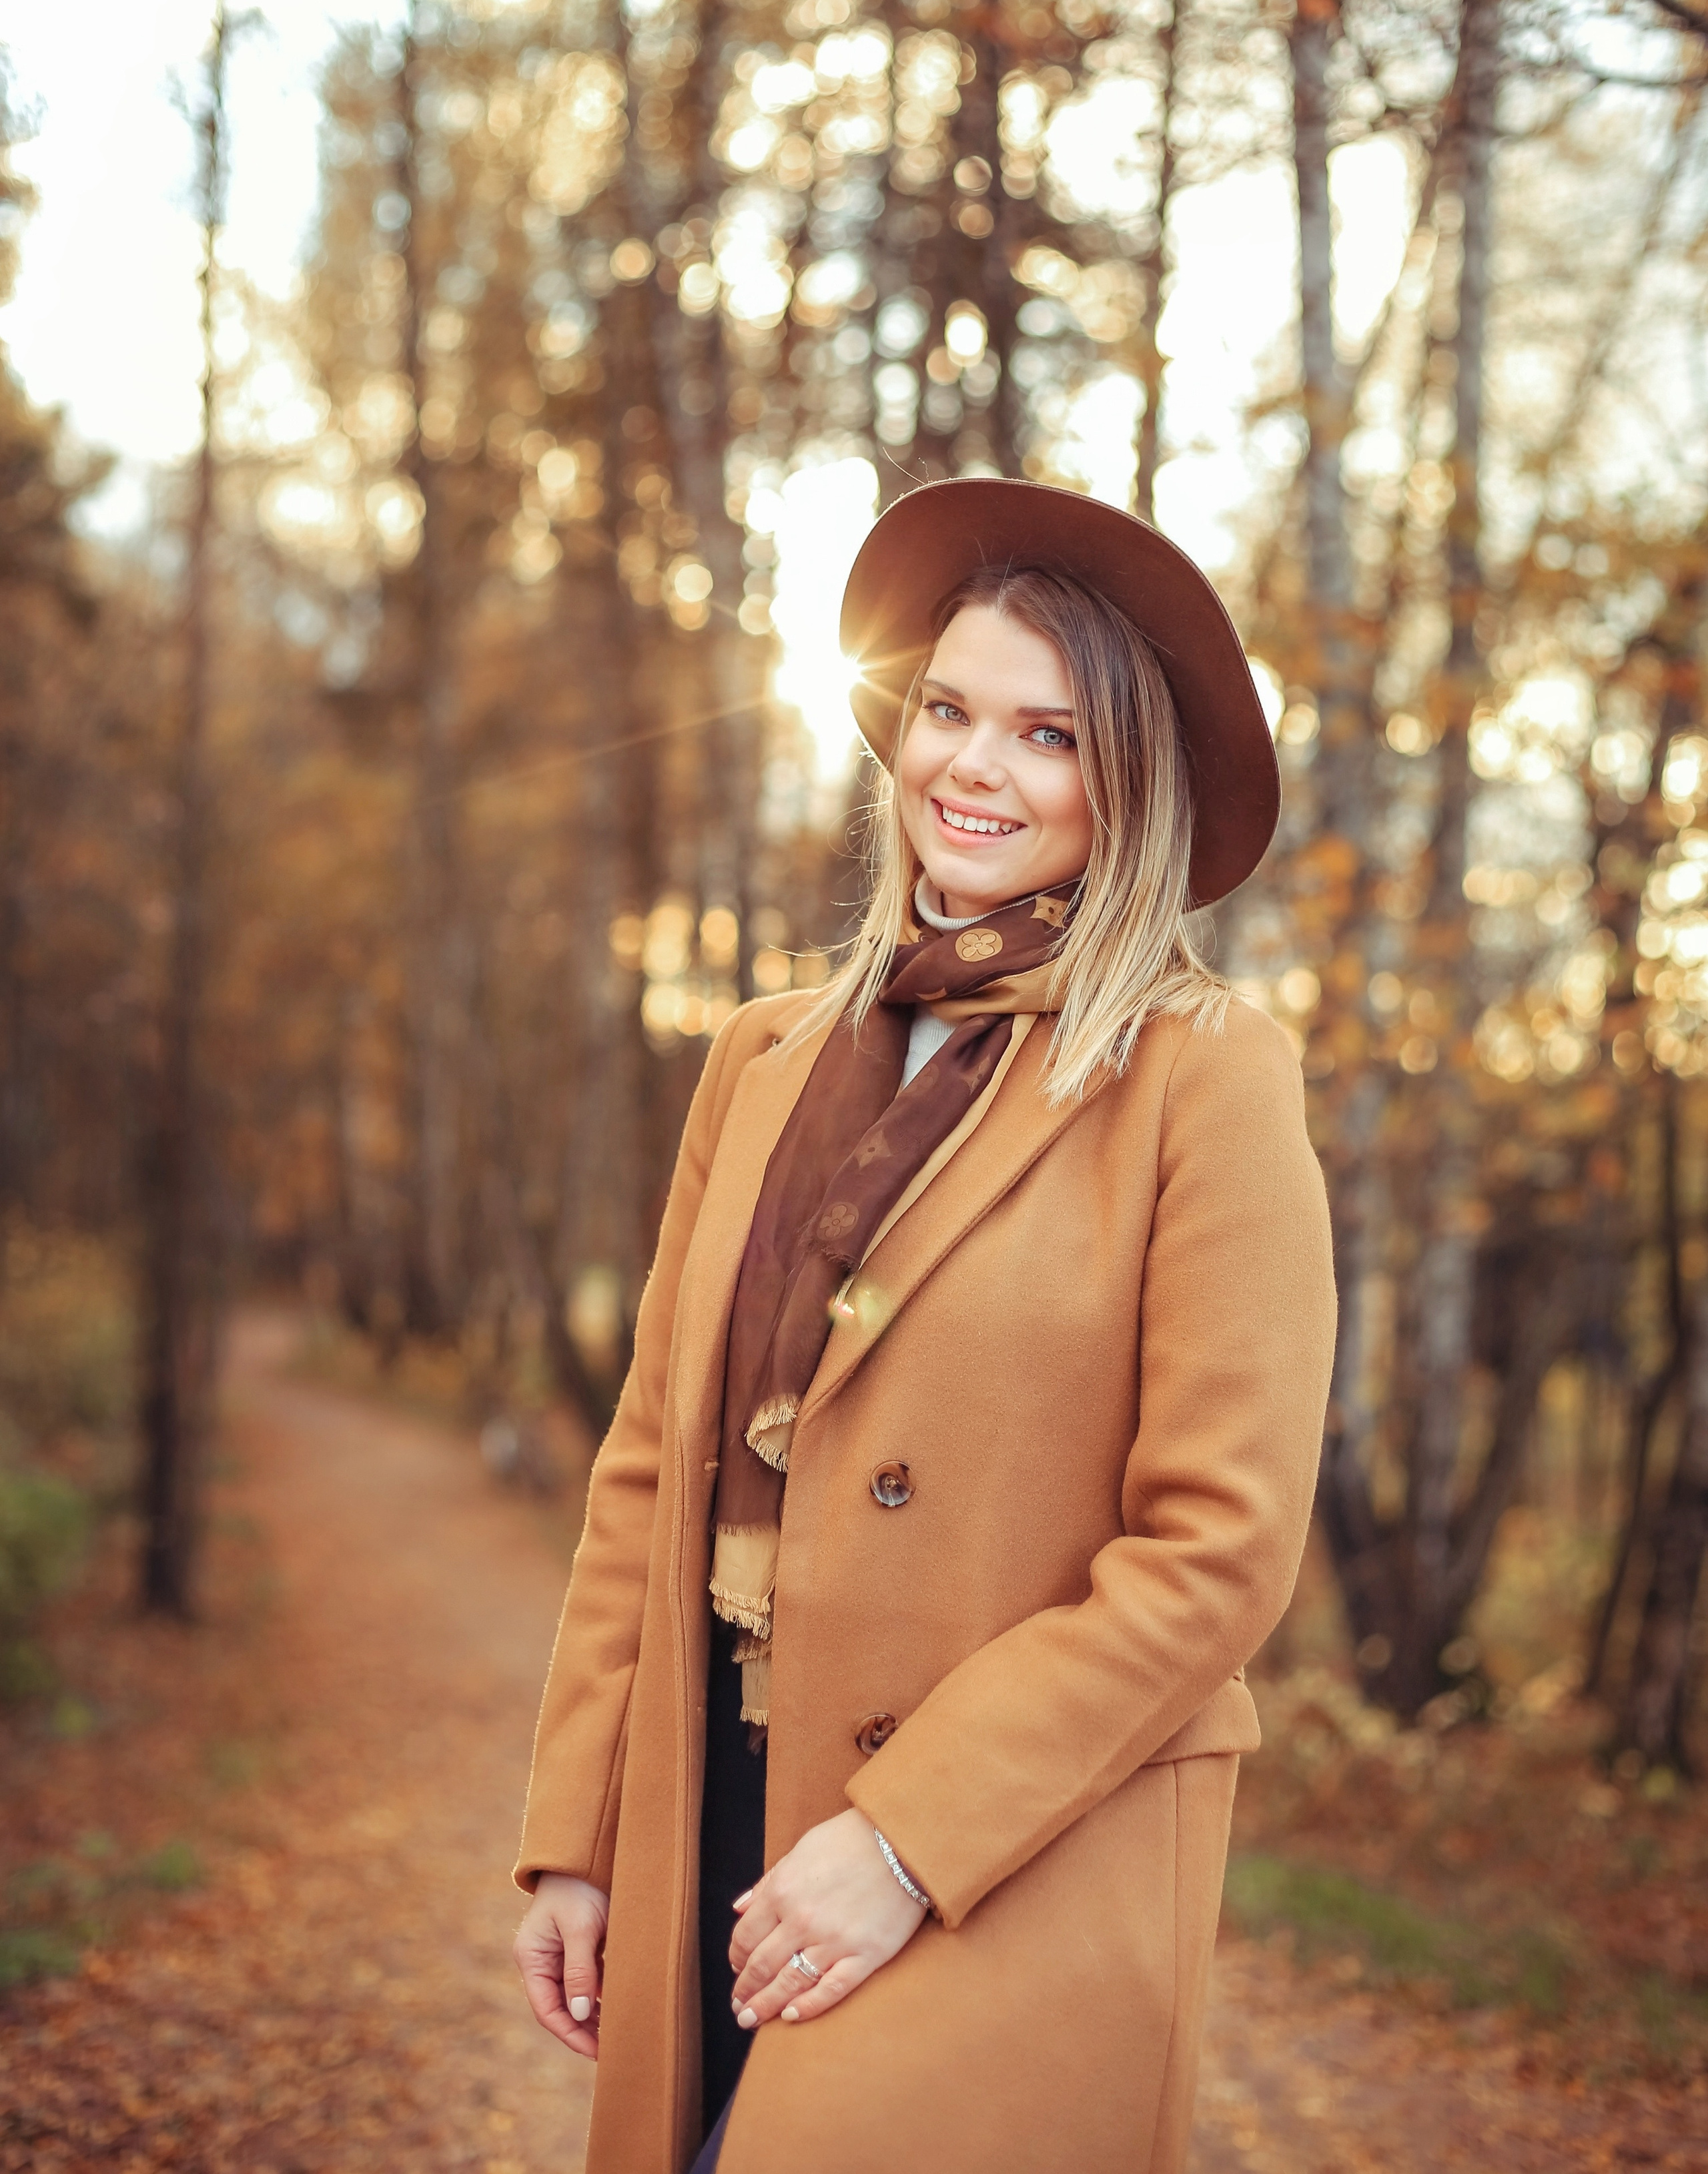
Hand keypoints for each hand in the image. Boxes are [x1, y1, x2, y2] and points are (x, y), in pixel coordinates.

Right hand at [514, 1872, 608, 2058]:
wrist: (590, 1850)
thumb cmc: (580, 1886)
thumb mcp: (581, 1928)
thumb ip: (580, 1971)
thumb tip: (581, 2014)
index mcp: (532, 1957)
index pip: (547, 2008)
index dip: (570, 2033)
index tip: (595, 2050)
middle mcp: (542, 1960)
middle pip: (561, 2007)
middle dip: (584, 2029)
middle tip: (612, 2047)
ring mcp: (560, 1955)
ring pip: (576, 1996)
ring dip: (595, 2015)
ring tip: (619, 2031)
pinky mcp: (579, 1948)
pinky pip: (588, 1980)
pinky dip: (602, 1995)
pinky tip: (619, 2006)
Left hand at [729, 1808, 926, 2029]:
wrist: (902, 1841)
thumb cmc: (849, 1840)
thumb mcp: (800, 1851)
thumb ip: (768, 1883)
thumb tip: (738, 1908)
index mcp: (783, 1891)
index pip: (746, 1936)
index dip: (737, 1958)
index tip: (737, 1969)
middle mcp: (802, 1920)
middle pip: (762, 1966)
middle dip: (745, 1990)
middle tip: (738, 2007)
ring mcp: (833, 1941)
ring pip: (789, 1984)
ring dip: (765, 2006)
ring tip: (750, 2019)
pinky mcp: (865, 1956)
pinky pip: (830, 1990)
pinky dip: (808, 2007)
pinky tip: (791, 2016)